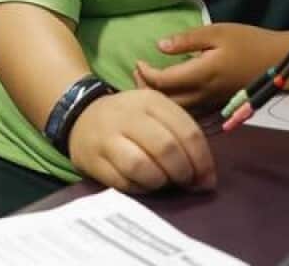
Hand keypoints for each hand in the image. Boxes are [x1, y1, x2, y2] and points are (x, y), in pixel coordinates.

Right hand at [67, 89, 215, 192]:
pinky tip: (144, 184)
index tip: (206, 179)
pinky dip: (139, 189)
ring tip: (163, 183)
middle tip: (186, 183)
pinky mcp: (92, 160)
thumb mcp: (156, 113)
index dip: (203, 161)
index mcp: (150, 100)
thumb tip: (205, 179)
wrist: (81, 116)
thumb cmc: (130, 119)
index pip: (187, 132)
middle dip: (183, 173)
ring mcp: (106, 137)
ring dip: (160, 181)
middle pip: (166, 149)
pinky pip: (122, 182)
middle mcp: (127, 115)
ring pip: (141, 166)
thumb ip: (182, 138)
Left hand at [133, 23, 288, 109]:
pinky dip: (173, 109)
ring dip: (158, 101)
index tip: (139, 62)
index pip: (163, 81)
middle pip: (164, 101)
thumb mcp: (217, 32)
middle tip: (138, 74)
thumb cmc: (248, 42)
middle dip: (145, 89)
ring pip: (176, 112)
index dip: (145, 73)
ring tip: (148, 86)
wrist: (280, 61)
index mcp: (201, 74)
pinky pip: (190, 115)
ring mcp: (211, 104)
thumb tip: (159, 46)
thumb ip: (187, 40)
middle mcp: (203, 94)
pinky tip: (168, 99)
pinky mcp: (218, 107)